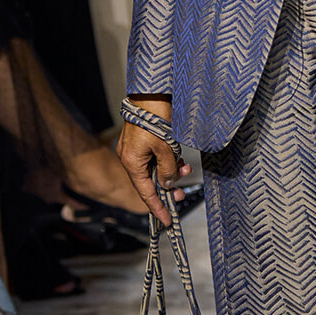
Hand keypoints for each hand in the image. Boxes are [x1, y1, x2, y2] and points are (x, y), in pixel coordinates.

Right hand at [117, 97, 189, 228]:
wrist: (151, 93)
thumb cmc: (156, 118)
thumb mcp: (166, 148)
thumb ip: (167, 170)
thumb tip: (167, 184)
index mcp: (132, 162)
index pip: (145, 192)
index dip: (157, 208)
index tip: (167, 221)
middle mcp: (130, 158)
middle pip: (149, 182)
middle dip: (167, 189)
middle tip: (181, 194)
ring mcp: (135, 149)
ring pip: (154, 170)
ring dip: (170, 173)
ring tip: (185, 170)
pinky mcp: (142, 141)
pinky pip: (155, 159)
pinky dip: (167, 161)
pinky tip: (179, 160)